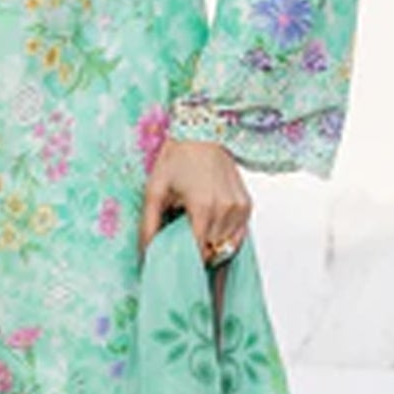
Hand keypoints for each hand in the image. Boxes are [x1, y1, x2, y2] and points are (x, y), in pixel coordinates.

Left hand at [140, 137, 251, 263]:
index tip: (177, 258)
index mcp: (203, 207)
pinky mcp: (246, 205)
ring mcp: (239, 208)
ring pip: (226, 246)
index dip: (187, 260)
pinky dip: (224, 237)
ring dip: (212, 245)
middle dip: (198, 252)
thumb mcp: (155, 190)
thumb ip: (149, 225)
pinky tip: (211, 226)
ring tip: (197, 228)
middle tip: (183, 238)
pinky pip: (238, 236)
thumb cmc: (177, 158)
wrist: (201, 133)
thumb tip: (146, 254)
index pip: (199, 252)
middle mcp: (226, 209)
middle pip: (213, 251)